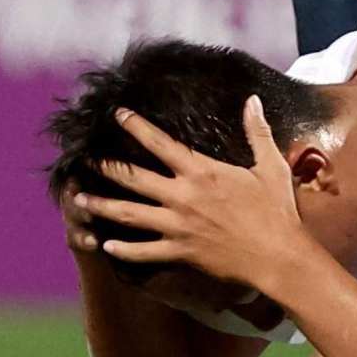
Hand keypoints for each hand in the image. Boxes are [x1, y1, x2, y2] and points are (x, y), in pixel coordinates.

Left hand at [82, 102, 315, 312]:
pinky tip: (106, 246)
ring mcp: (178, 226)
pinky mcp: (180, 252)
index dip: (136, 126)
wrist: (278, 256)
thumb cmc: (276, 210)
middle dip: (106, 168)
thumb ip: (256, 131)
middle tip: (85, 161)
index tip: (118, 114)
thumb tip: (252, 100)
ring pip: (129, 215)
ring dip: (102, 207)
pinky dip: (124, 250)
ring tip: (79, 201)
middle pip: (133, 179)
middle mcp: (182, 196)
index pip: (159, 143)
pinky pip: (144, 252)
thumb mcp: (270, 165)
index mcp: (201, 171)